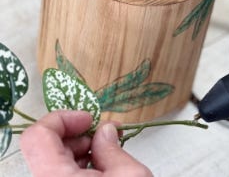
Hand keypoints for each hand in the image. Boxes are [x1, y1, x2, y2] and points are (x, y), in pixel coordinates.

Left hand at [20, 110, 152, 175]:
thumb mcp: (129, 175)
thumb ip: (112, 147)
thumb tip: (105, 131)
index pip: (37, 136)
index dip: (62, 119)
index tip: (89, 118)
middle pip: (44, 147)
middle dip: (76, 135)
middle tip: (105, 134)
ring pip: (51, 162)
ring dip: (78, 150)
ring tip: (106, 152)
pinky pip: (59, 176)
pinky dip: (77, 167)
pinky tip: (100, 168)